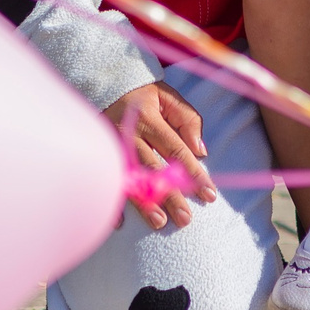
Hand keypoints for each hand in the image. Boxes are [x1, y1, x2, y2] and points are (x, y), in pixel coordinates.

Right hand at [106, 81, 216, 227]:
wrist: (105, 86)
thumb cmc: (144, 95)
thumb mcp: (169, 97)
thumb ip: (188, 120)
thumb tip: (200, 151)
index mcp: (148, 119)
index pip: (176, 150)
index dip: (193, 173)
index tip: (209, 195)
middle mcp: (128, 134)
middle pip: (152, 169)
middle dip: (170, 195)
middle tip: (185, 219)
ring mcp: (111, 146)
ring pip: (130, 179)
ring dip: (143, 203)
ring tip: (159, 222)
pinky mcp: (100, 155)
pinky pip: (106, 181)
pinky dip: (111, 202)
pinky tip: (119, 223)